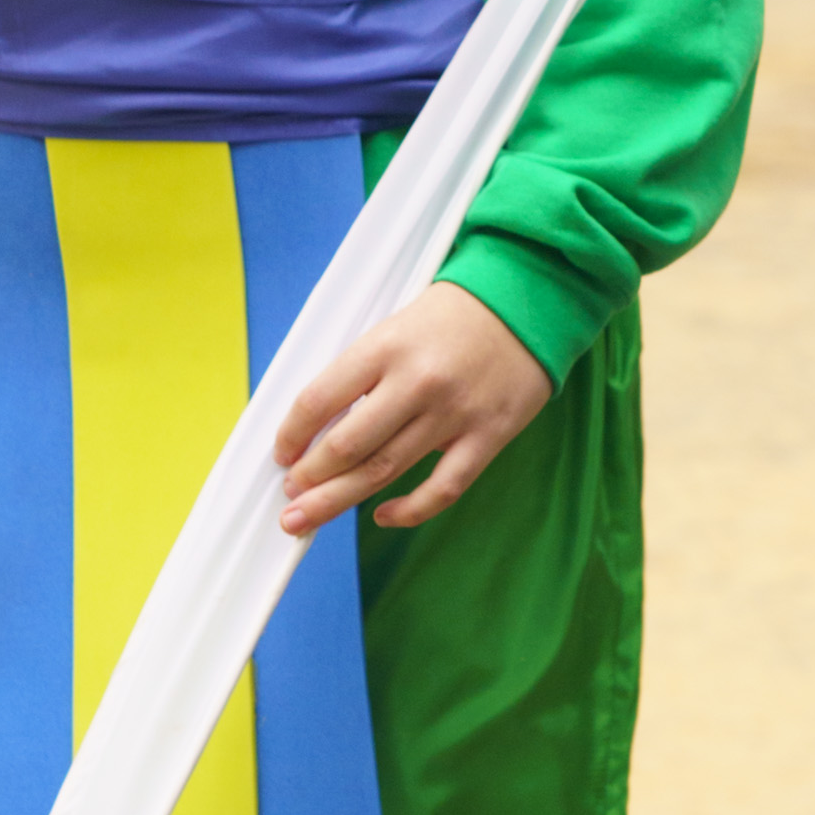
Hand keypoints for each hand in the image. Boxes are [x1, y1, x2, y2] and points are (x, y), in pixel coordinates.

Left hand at [271, 277, 548, 540]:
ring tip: (308, 517)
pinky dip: (408, 510)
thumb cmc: (455, 315)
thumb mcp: (397, 325)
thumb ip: (364, 371)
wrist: (531, 297)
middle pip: (347, 445)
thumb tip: (320, 426)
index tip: (282, 453)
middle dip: (309, 478)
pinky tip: (383, 515)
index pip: (320, 398)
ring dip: (338, 499)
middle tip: (290, 499)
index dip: (292, 433)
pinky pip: (442, 488)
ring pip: (384, 470)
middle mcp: (417, 381)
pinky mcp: (488, 435)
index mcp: (386, 345)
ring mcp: (454, 412)